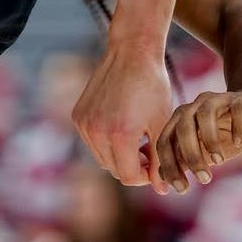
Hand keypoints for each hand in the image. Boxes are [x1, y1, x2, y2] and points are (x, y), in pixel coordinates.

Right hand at [73, 41, 172, 191]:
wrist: (131, 52)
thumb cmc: (153, 86)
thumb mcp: (161, 123)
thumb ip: (161, 158)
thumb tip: (163, 189)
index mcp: (119, 136)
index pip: (129, 177)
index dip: (146, 177)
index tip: (157, 165)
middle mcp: (96, 132)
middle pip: (115, 170)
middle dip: (134, 166)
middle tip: (150, 151)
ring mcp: (84, 124)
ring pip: (102, 157)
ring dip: (120, 155)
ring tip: (138, 139)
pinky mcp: (78, 116)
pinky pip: (92, 141)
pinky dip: (106, 141)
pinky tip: (123, 125)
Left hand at [151, 84, 241, 191]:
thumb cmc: (228, 135)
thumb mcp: (205, 153)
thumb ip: (184, 161)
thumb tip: (162, 177)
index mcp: (181, 119)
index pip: (166, 141)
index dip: (169, 166)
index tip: (181, 189)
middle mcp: (196, 106)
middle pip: (183, 127)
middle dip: (191, 156)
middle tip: (203, 179)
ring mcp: (218, 99)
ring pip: (205, 115)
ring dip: (210, 141)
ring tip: (219, 162)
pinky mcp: (241, 100)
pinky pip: (236, 109)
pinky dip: (236, 127)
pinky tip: (238, 143)